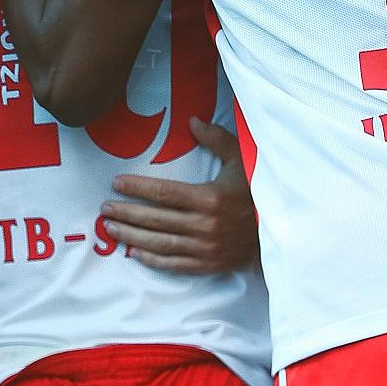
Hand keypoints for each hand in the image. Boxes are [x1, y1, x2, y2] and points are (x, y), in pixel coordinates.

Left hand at [99, 118, 258, 274]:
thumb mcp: (242, 160)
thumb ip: (217, 139)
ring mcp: (206, 248)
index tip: (116, 183)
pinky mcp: (209, 264)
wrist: (281, 231)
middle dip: (127, 213)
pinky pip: (175, 264)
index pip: (164, 192)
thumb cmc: (258, 192)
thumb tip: (192, 121)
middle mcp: (205, 225)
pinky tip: (134, 253)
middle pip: (156, 219)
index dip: (138, 188)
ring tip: (111, 229)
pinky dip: (152, 260)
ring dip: (132, 236)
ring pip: (160, 243)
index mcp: (210, 198)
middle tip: (104, 208)